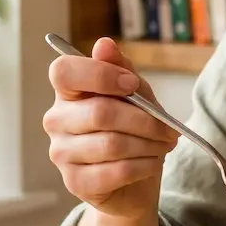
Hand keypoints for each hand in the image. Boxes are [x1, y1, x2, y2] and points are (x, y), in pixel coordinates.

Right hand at [43, 37, 178, 217]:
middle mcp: (56, 120)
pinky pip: (117, 171)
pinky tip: (151, 163)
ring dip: (149, 145)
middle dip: (145, 120)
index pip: (65, 71)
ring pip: (112, 144)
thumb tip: (104, 44)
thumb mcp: (135, 95)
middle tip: (169, 129)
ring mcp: (61, 153)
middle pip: (100, 112)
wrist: (133, 182)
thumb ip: (121, 69)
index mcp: (67, 92)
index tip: (132, 84)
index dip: (101, 75)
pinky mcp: (75, 182)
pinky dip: (144, 166)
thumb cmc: (132, 130)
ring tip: (163, 145)